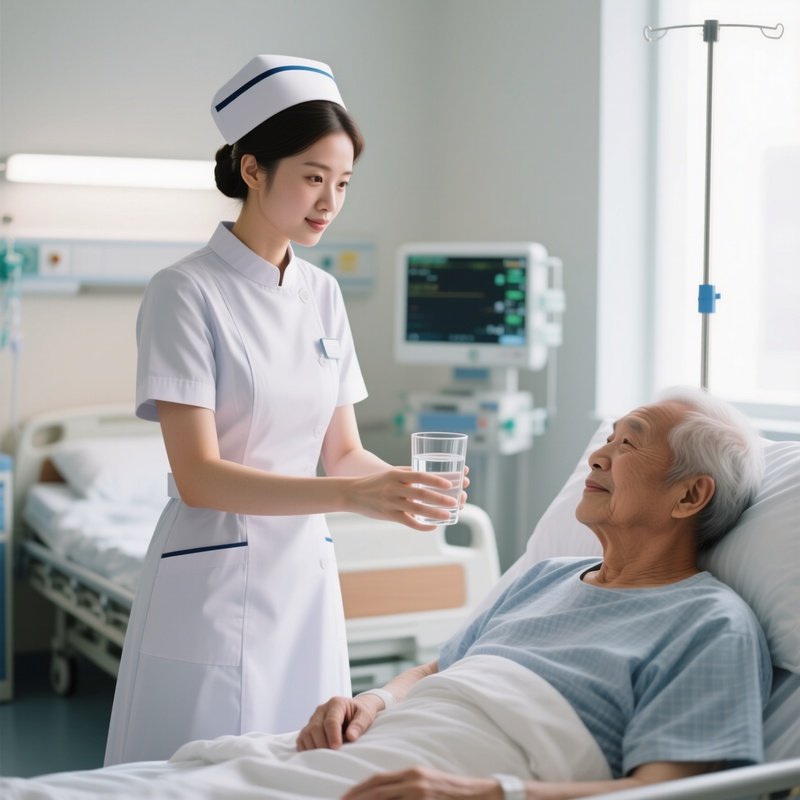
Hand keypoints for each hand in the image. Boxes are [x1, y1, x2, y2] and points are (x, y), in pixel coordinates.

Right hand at [296, 693, 383, 751]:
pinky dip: (306, 749)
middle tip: (333, 755)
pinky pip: (301, 739)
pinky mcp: (309, 728)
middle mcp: (322, 709)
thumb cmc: (361, 713)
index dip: (333, 735)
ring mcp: (313, 718)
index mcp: (336, 703)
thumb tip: (351, 736)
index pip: (330, 721)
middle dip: (323, 744)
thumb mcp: (366, 715)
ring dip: (314, 748)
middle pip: (315, 728)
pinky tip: (316, 755)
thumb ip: (359, 725)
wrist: (355, 710)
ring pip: (306, 734)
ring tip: (327, 756)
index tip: (337, 747)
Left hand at [341, 766, 500, 799]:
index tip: (343, 799)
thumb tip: (383, 795)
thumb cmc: (452, 793)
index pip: (376, 781)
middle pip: (376, 792)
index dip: (357, 791)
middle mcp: (413, 782)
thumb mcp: (426, 784)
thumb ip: (405, 788)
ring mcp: (421, 794)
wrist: (483, 795)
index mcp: (410, 774)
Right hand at [347, 468, 467, 530]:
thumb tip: (431, 475)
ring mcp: (391, 503)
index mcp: (396, 474)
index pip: (419, 476)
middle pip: (421, 493)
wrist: (352, 493)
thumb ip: (408, 474)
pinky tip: (433, 527)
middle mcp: (394, 488)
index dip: (435, 480)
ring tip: (449, 515)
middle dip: (440, 498)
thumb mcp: (390, 473)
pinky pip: (408, 522)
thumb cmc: (375, 482)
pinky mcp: (389, 515)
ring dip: (435, 513)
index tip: (450, 483)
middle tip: (455, 501)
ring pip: (417, 509)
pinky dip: (422, 525)